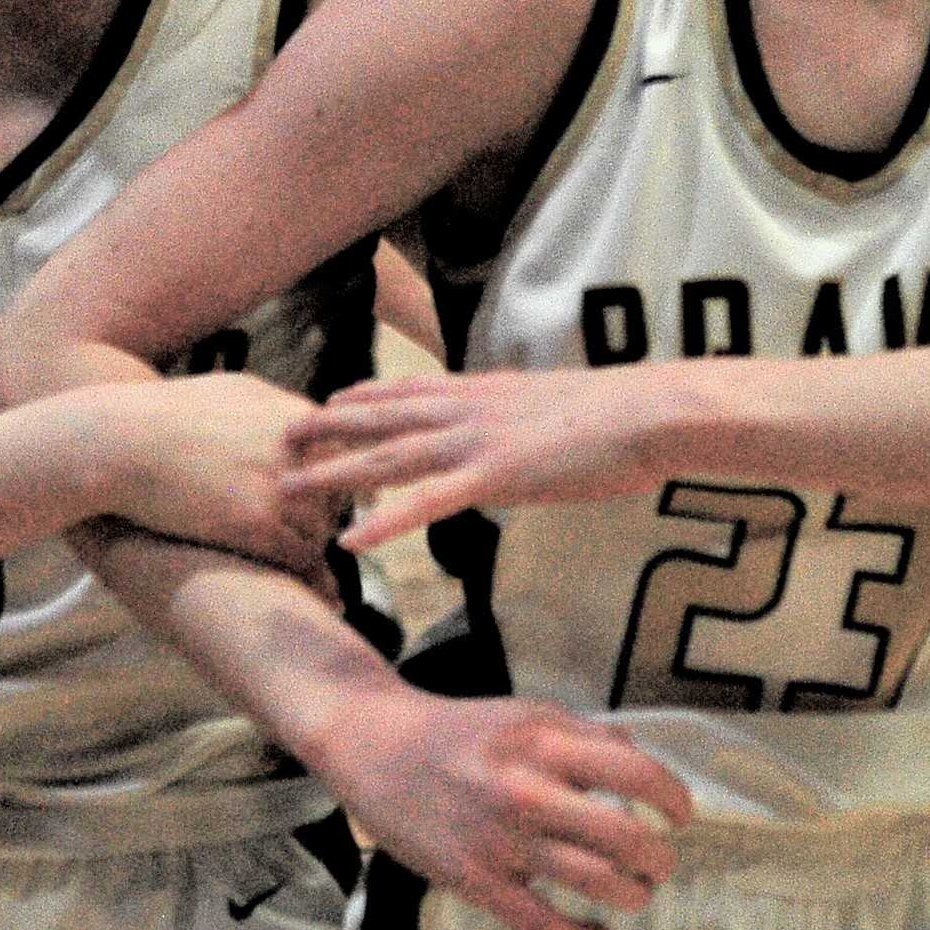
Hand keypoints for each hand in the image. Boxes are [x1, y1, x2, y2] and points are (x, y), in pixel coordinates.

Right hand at [103, 372, 345, 582]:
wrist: (121, 442)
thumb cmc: (168, 414)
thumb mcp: (235, 390)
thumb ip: (280, 406)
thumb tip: (309, 419)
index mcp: (296, 416)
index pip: (348, 454)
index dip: (337, 478)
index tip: (329, 496)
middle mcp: (297, 450)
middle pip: (341, 493)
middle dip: (327, 512)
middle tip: (307, 528)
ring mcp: (279, 487)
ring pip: (323, 529)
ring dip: (309, 541)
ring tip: (292, 551)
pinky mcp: (255, 524)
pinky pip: (301, 555)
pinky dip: (297, 566)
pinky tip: (280, 567)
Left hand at [283, 368, 668, 551]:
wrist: (649, 411)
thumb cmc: (619, 415)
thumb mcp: (557, 409)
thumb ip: (525, 420)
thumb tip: (519, 434)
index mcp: (486, 390)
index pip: (411, 390)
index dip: (365, 397)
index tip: (328, 402)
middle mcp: (469, 408)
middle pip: (383, 417)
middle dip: (327, 428)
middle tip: (280, 437)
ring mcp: (478, 440)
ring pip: (390, 456)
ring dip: (336, 471)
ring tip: (290, 486)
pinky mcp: (496, 475)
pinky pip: (427, 502)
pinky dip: (386, 519)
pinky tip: (353, 539)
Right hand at [316, 685, 692, 929]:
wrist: (375, 748)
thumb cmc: (457, 731)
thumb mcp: (524, 713)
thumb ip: (583, 733)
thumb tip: (637, 756)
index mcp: (543, 742)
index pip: (635, 772)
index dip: (673, 797)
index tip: (680, 813)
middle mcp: (526, 791)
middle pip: (626, 838)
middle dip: (659, 858)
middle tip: (660, 861)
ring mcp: (500, 841)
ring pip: (595, 884)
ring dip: (633, 895)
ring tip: (636, 892)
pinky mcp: (475, 881)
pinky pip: (544, 925)